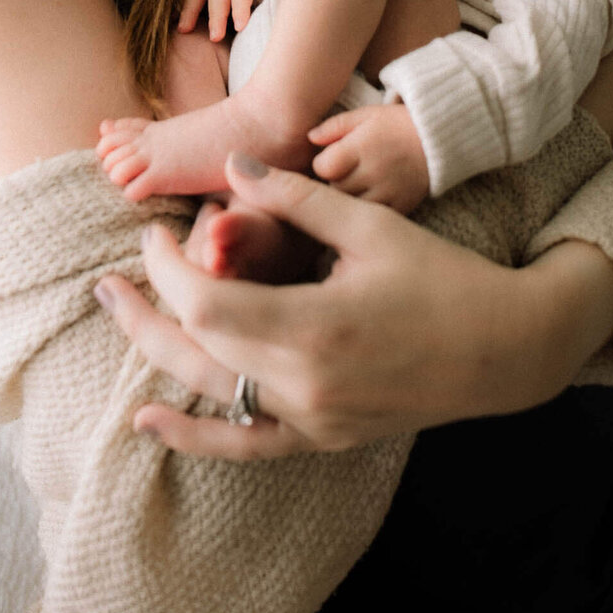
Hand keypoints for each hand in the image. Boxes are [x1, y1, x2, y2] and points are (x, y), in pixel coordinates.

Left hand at [94, 155, 612, 459]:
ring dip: (157, 354)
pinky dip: (193, 436)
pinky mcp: (321, 437)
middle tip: (109, 277)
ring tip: (117, 317)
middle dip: (145, 306)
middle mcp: (305, 382)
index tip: (156, 233)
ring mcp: (311, 418)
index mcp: (314, 324)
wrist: (503, 348)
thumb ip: (295, 200)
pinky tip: (150, 419)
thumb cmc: (441, 276)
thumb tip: (231, 168)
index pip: (206, 303)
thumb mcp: (369, 227)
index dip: (166, 268)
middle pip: (194, 348)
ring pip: (210, 392)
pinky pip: (244, 444)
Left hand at [308, 103, 429, 212]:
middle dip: (334, 184)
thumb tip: (309, 138)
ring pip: (351, 210)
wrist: (442, 138)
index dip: (323, 164)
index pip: (322, 168)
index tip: (333, 160)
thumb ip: (334, 126)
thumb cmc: (399, 123)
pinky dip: (369, 213)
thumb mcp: (366, 115)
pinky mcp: (402, 208)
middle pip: (334, 191)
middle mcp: (374, 173)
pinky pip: (374, 219)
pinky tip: (373, 200)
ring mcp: (389, 193)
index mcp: (361, 148)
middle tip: (345, 173)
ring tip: (359, 186)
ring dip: (349, 201)